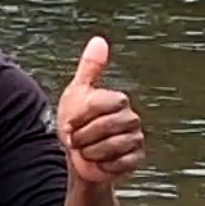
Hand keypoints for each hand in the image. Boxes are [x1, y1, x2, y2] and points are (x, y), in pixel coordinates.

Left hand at [58, 37, 145, 187]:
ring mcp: (136, 139)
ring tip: (85, 151)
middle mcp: (131, 118)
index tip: (69, 124)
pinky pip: (120, 163)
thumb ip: (90, 67)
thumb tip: (99, 40)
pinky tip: (98, 162)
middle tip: (75, 140)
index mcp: (118, 101)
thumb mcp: (78, 93)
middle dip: (85, 136)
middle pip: (108, 126)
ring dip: (91, 152)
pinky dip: (103, 165)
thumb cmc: (76, 123)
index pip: (105, 103)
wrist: (75, 157)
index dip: (83, 116)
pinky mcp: (136, 159)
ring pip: (113, 146)